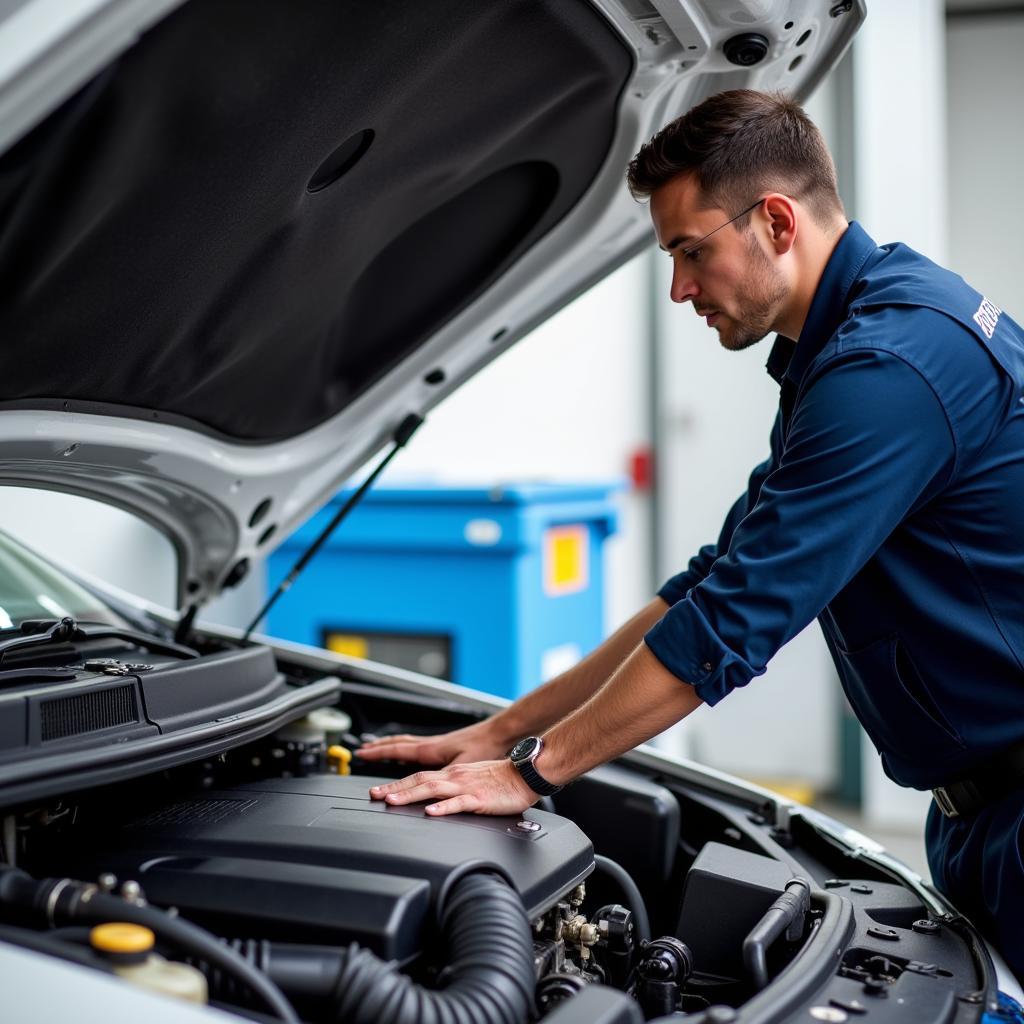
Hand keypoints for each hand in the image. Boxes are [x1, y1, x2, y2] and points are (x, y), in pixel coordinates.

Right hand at [356, 720, 507, 767]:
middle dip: (379, 748)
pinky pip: (418, 745)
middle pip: (398, 744)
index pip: (397, 751)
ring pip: (407, 742)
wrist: (500, 734)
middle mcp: (431, 744)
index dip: (378, 753)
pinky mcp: (446, 746)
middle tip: (362, 751)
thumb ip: (442, 780)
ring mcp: (438, 744)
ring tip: (378, 748)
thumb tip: (426, 791)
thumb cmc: (485, 747)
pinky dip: (406, 747)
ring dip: (391, 745)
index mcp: (430, 749)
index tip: (361, 755)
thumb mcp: (461, 768)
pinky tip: (409, 753)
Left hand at [368, 759, 536, 816]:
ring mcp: (466, 788)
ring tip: (392, 801)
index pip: (418, 777)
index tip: (378, 791)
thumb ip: (454, 791)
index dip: (397, 784)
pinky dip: (442, 807)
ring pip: (432, 789)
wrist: (526, 773)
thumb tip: (437, 802)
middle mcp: (455, 777)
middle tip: (374, 795)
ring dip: (410, 795)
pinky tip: (431, 812)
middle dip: (394, 788)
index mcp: (453, 774)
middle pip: (419, 781)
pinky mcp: (479, 799)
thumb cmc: (503, 780)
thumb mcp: (473, 781)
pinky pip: (458, 803)